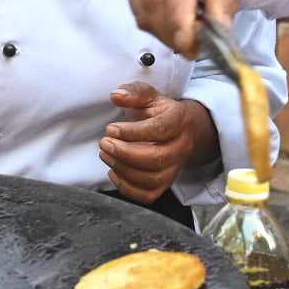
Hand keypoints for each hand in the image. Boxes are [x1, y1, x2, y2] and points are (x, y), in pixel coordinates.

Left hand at [99, 82, 219, 203]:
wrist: (184, 131)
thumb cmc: (161, 112)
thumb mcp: (151, 96)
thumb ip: (134, 93)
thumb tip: (116, 96)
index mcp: (179, 121)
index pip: (159, 130)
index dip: (132, 132)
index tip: (110, 128)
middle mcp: (181, 147)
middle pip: (156, 158)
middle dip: (124, 153)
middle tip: (104, 143)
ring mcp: (175, 168)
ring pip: (152, 179)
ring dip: (123, 169)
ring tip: (105, 154)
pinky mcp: (166, 184)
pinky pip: (148, 195)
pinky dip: (128, 188)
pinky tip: (114, 172)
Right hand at [122, 0, 258, 57]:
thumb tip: (218, 33)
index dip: (180, 24)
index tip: (194, 50)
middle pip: (152, 4)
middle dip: (173, 34)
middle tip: (198, 47)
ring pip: (141, 11)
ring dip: (165, 31)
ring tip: (192, 29)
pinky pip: (137, 7)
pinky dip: (157, 21)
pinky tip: (177, 14)